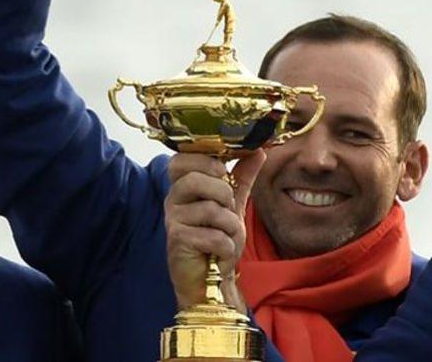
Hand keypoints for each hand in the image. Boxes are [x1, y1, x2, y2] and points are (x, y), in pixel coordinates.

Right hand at [164, 150, 265, 310]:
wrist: (211, 280)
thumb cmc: (217, 240)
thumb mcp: (233, 204)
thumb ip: (242, 176)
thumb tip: (258, 150)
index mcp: (183, 186)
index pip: (181, 160)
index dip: (204, 161)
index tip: (223, 172)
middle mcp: (173, 200)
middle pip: (197, 179)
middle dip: (224, 195)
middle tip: (227, 211)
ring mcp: (173, 220)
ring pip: (211, 209)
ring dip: (229, 227)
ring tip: (226, 237)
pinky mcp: (177, 241)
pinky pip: (213, 235)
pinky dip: (226, 247)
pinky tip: (220, 254)